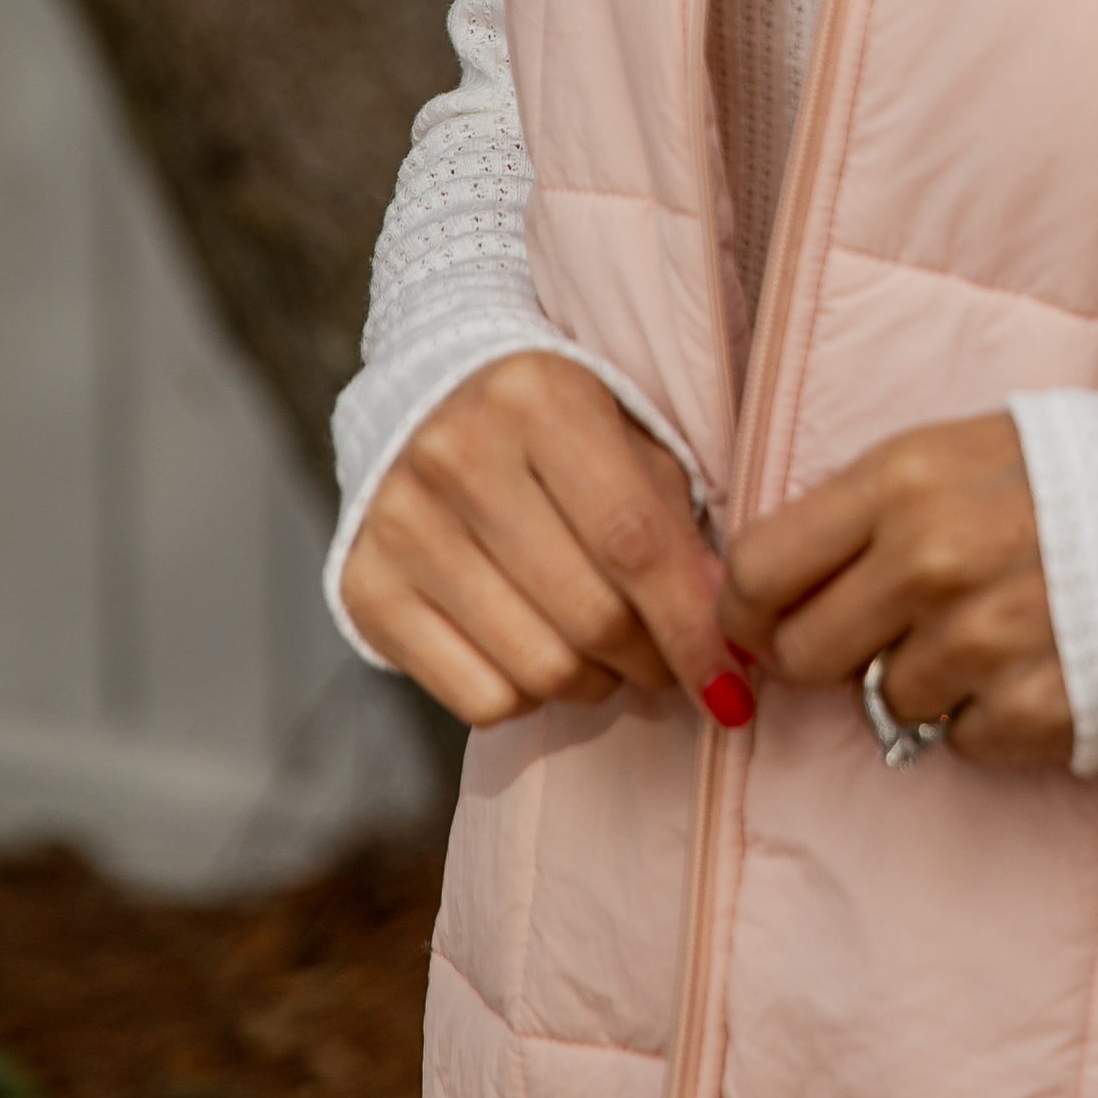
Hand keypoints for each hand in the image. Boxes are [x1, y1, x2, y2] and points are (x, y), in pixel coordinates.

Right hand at [339, 353, 726, 726]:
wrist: (426, 404)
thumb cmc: (558, 433)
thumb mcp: (629, 443)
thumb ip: (677, 530)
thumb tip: (721, 643)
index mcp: (538, 399)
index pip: (633, 541)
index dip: (691, 627)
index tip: (731, 684)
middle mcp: (457, 455)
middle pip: (589, 614)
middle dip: (652, 661)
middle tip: (669, 661)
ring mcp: (401, 523)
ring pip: (538, 667)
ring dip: (596, 683)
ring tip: (607, 655)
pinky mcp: (366, 586)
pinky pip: (479, 698)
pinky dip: (529, 697)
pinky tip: (537, 652)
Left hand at [718, 411, 1072, 768]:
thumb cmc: (1090, 473)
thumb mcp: (965, 450)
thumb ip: (869, 509)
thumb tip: (768, 586)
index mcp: (904, 480)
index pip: (758, 567)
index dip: (747, 607)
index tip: (762, 621)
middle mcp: (931, 560)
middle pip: (804, 653)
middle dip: (831, 653)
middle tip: (882, 632)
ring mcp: (983, 642)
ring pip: (886, 701)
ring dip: (927, 679)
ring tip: (996, 628)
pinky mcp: (1035, 709)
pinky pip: (961, 740)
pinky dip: (990, 714)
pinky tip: (1040, 660)